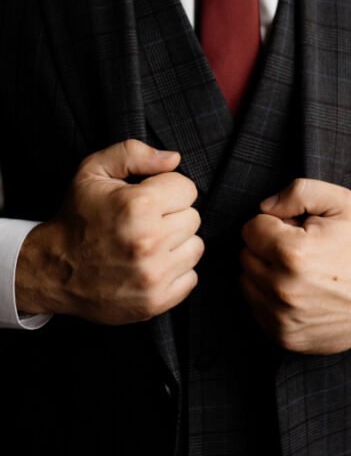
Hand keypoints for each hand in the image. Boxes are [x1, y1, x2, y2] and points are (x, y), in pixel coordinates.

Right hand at [15, 139, 202, 324]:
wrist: (51, 269)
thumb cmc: (76, 217)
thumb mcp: (93, 171)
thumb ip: (133, 153)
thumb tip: (173, 159)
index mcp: (138, 205)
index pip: (187, 189)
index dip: (166, 189)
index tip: (147, 198)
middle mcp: (149, 241)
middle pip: (193, 218)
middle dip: (171, 215)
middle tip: (144, 222)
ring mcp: (153, 275)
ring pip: (195, 247)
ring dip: (176, 244)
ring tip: (147, 243)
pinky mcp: (155, 302)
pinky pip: (190, 278)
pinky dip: (174, 272)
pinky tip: (150, 265)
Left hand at [240, 179, 350, 353]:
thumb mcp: (340, 203)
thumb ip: (298, 192)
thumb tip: (264, 208)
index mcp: (293, 253)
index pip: (251, 228)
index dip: (274, 224)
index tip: (295, 230)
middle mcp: (283, 289)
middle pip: (245, 255)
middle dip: (267, 248)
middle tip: (298, 250)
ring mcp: (282, 318)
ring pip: (246, 282)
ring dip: (264, 273)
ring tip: (297, 271)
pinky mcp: (284, 337)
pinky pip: (255, 308)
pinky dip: (269, 298)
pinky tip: (295, 291)